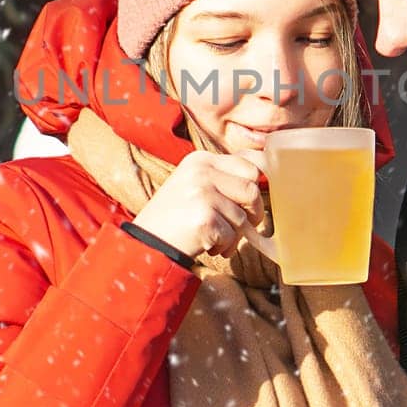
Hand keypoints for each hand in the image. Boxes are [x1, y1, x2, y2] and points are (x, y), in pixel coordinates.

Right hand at [131, 150, 263, 258]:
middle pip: (251, 189)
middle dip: (253, 212)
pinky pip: (232, 235)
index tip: (247, 204)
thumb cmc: (174, 217)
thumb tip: (260, 179)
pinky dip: (224, 247)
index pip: (248, 166)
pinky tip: (208, 246)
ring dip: (234, 236)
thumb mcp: (194, 185)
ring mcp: (203, 194)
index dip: (253, 188)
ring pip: (243, 217)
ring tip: (215, 239)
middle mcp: (202, 172)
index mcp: (201, 160)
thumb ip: (221, 179)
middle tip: (242, 226)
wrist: (146, 241)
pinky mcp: (205, 218)